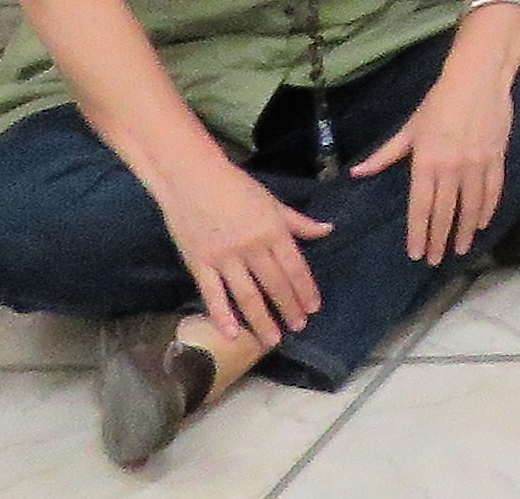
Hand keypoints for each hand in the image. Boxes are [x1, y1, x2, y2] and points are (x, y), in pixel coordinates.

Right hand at [154, 156, 331, 346]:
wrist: (192, 179)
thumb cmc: (236, 188)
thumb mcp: (273, 202)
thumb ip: (298, 222)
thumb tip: (328, 230)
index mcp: (273, 230)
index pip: (295, 267)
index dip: (306, 290)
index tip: (314, 308)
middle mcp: (252, 247)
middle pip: (275, 284)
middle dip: (289, 308)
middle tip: (299, 327)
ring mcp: (224, 258)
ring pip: (247, 295)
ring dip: (262, 320)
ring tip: (273, 340)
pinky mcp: (199, 264)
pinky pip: (212, 294)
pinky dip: (222, 316)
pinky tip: (232, 334)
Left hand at [353, 49, 517, 263]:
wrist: (478, 78)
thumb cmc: (439, 101)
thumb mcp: (410, 128)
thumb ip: (385, 155)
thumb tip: (357, 173)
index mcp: (426, 162)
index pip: (420, 207)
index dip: (418, 233)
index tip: (416, 254)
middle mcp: (451, 168)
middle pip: (445, 213)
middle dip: (439, 240)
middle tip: (435, 261)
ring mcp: (476, 164)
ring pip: (470, 207)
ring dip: (465, 231)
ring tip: (460, 249)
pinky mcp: (496, 158)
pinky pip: (492, 191)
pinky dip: (487, 209)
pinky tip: (482, 223)